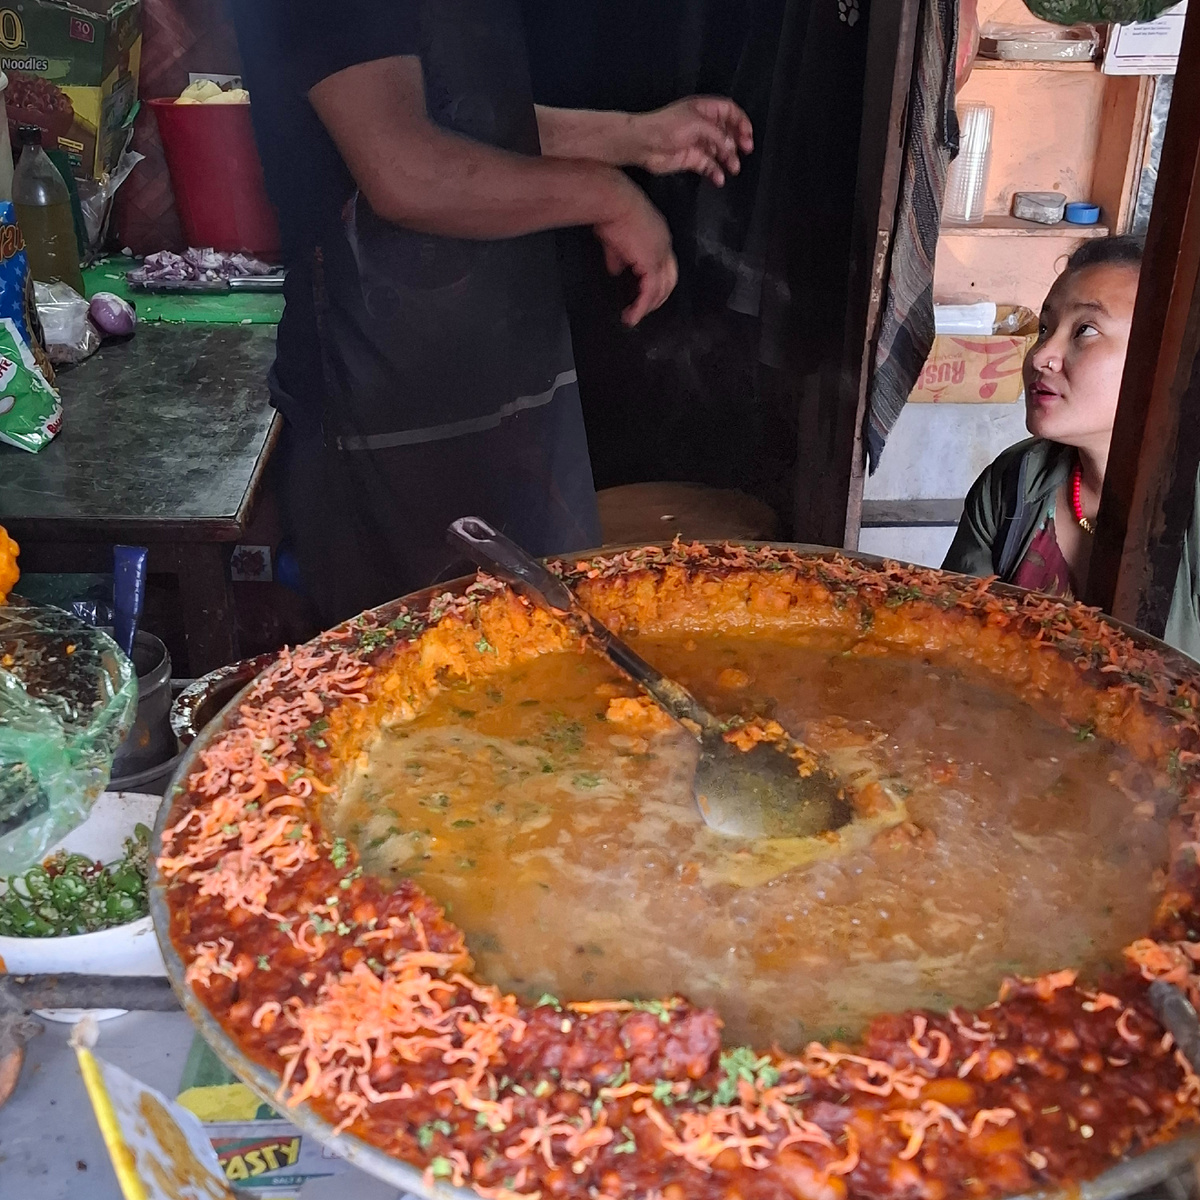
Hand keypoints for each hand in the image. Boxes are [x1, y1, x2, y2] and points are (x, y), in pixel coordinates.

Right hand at [593, 181, 678, 326]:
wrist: (613, 202)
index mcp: (658, 235)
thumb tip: (615, 271)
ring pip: (662, 288)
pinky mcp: (651, 263)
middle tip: (644, 310)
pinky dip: (642, 306)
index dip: (655, 280)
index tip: (643, 292)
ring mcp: (660, 254)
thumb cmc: (612, 211)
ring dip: (649, 305)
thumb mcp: (615, 239)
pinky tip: (631, 315)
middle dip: (658, 297)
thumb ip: (618, 256)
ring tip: (635, 316)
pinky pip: (649, 292)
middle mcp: (664, 245)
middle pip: (670, 279)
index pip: (663, 264)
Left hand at [632, 96, 753, 185]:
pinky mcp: (691, 159)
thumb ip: (718, 135)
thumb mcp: (698, 124)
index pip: (729, 111)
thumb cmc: (668, 127)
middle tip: (746, 150)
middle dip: (738, 140)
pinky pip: (708, 165)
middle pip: (727, 131)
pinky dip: (715, 172)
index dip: (741, 121)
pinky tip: (719, 179)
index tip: (748, 135)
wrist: (644, 144)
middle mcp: (703, 124)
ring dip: (729, 159)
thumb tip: (732, 147)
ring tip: (734, 168)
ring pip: (719, 150)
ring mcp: (697, 142)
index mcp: (705, 109)